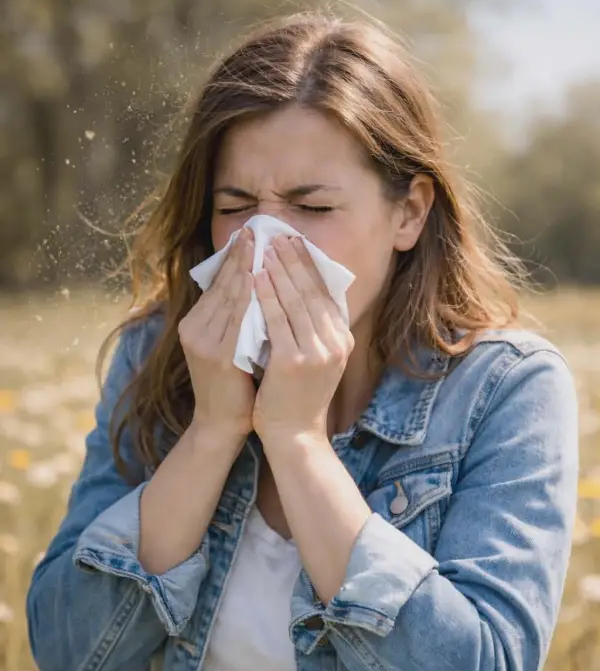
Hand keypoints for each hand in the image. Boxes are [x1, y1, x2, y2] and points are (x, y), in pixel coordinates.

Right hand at [179, 227, 255, 438]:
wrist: (221, 425)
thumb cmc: (233, 386)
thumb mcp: (229, 345)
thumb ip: (235, 318)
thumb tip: (256, 284)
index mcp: (195, 324)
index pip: (217, 283)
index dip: (233, 258)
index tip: (249, 234)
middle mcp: (194, 329)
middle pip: (221, 284)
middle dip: (239, 255)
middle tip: (255, 228)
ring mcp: (204, 343)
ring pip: (228, 297)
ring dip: (245, 268)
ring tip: (259, 243)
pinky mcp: (219, 357)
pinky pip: (237, 319)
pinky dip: (248, 296)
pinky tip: (258, 278)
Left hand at [252, 235, 353, 442]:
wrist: (294, 436)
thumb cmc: (297, 396)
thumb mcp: (316, 358)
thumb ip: (314, 329)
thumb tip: (300, 290)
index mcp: (341, 339)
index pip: (325, 292)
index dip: (309, 264)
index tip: (294, 241)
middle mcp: (335, 342)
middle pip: (312, 290)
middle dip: (294, 259)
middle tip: (278, 234)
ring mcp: (317, 352)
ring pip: (295, 300)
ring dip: (279, 269)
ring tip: (266, 247)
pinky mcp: (294, 361)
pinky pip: (277, 319)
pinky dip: (266, 294)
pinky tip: (256, 276)